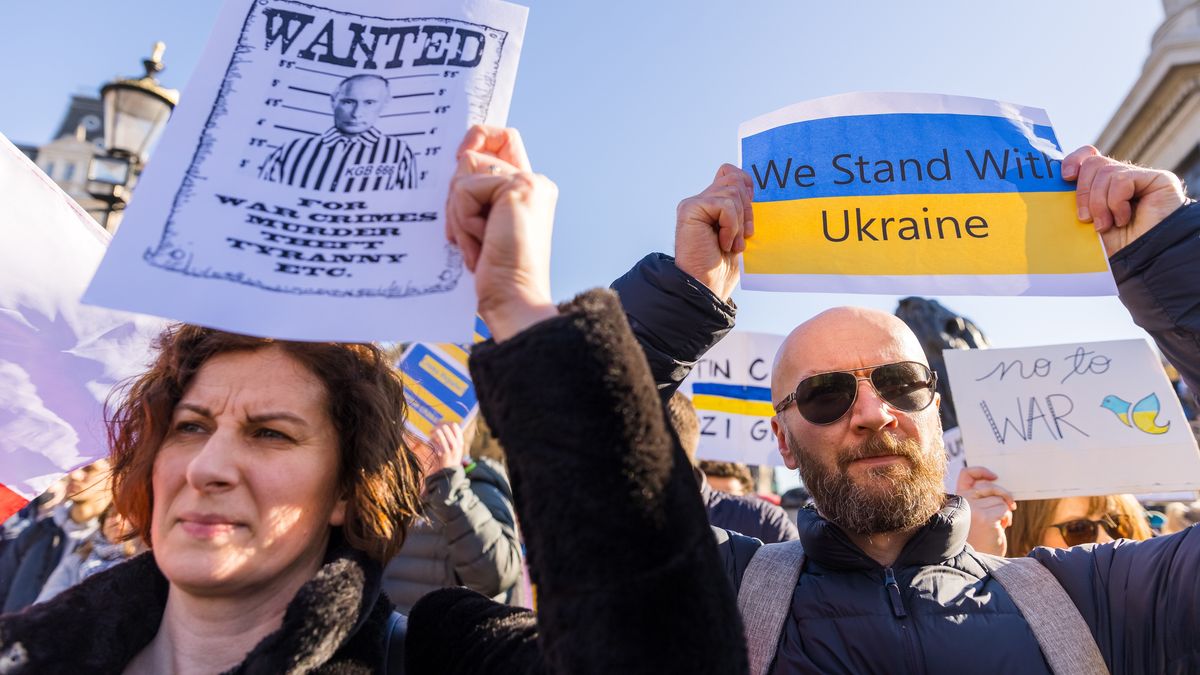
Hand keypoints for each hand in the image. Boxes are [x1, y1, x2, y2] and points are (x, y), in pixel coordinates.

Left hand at [407, 422, 466, 482]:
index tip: (442, 423)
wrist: (451, 471)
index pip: (455, 426)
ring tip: (431, 432)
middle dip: (438, 425)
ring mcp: (449, 449)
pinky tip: (430, 440)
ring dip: (434, 431)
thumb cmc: (452, 457)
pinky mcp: (442, 453)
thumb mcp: (457, 447)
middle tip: (434, 427)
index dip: (447, 422)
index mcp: (460, 441)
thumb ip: (454, 438)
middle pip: (446, 427)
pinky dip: (431, 439)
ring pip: (439, 433)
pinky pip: (434, 442)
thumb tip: (445, 425)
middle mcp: (456, 444)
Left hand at [447, 125, 557, 341]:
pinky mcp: (519, 187)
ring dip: (459, 214)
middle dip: (456, 197)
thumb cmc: (495, 273)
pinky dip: (464, 220)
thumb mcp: (479, 225)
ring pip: (464, 171)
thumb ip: (472, 192)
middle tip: (471, 235)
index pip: (503, 139)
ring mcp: (528, 182)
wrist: (513, 297)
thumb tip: (456, 162)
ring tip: (479, 244)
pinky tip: (483, 243)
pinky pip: (466, 188)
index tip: (461, 155)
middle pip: (471, 155)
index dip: (479, 137)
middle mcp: (532, 181)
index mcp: (526, 190)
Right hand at [674, 164, 754, 301]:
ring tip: (730, 244)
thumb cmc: (723, 266)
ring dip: (738, 223)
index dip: (745, 185)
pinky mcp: (690, 209)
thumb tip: (750, 185)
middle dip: (746, 210)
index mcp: (712, 204)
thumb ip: (741, 208)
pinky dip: (731, 226)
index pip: (731, 173)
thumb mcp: (740, 231)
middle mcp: (701, 200)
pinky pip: (724, 205)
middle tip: (741, 237)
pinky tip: (722, 243)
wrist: (707, 286)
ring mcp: (694, 204)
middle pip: (734, 180)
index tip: (749, 213)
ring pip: (732, 192)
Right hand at [956, 466, 1015, 556]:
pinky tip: (1001, 527)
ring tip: (1000, 523)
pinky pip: (1004, 510)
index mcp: (958, 498)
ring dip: (1005, 511)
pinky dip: (1007, 518)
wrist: (976, 558)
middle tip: (1011, 505)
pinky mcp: (985, 518)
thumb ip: (980, 499)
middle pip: (989, 486)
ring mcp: (973, 509)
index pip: (967, 475)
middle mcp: (963, 501)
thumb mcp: (974, 514)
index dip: (981, 471)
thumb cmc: (977, 537)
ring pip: (999, 500)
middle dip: (1004, 494)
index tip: (994, 476)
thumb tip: (998, 485)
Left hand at [1062, 146, 1185, 256]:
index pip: (1089, 156)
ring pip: (1106, 171)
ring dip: (1099, 203)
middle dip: (1083, 193)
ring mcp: (1141, 178)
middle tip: (1085, 219)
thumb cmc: (1112, 247)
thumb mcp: (1086, 223)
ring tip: (1105, 225)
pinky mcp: (1158, 179)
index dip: (1075, 160)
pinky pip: (1123, 179)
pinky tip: (1123, 219)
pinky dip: (1116, 202)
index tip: (1066, 176)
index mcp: (1105, 186)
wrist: (1140, 261)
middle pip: (1093, 163)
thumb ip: (1075, 202)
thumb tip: (1050, 185)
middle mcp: (1123, 178)